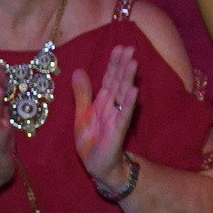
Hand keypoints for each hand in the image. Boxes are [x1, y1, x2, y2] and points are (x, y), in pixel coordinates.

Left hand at [70, 46, 140, 187]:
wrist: (97, 166)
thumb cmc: (92, 141)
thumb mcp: (82, 113)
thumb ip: (82, 93)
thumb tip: (78, 69)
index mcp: (103, 101)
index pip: (110, 78)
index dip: (114, 63)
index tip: (120, 47)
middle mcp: (112, 107)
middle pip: (119, 82)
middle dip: (123, 65)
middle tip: (130, 48)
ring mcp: (117, 118)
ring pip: (123, 95)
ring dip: (128, 79)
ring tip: (134, 62)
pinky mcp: (118, 131)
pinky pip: (124, 115)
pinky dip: (129, 103)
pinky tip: (135, 91)